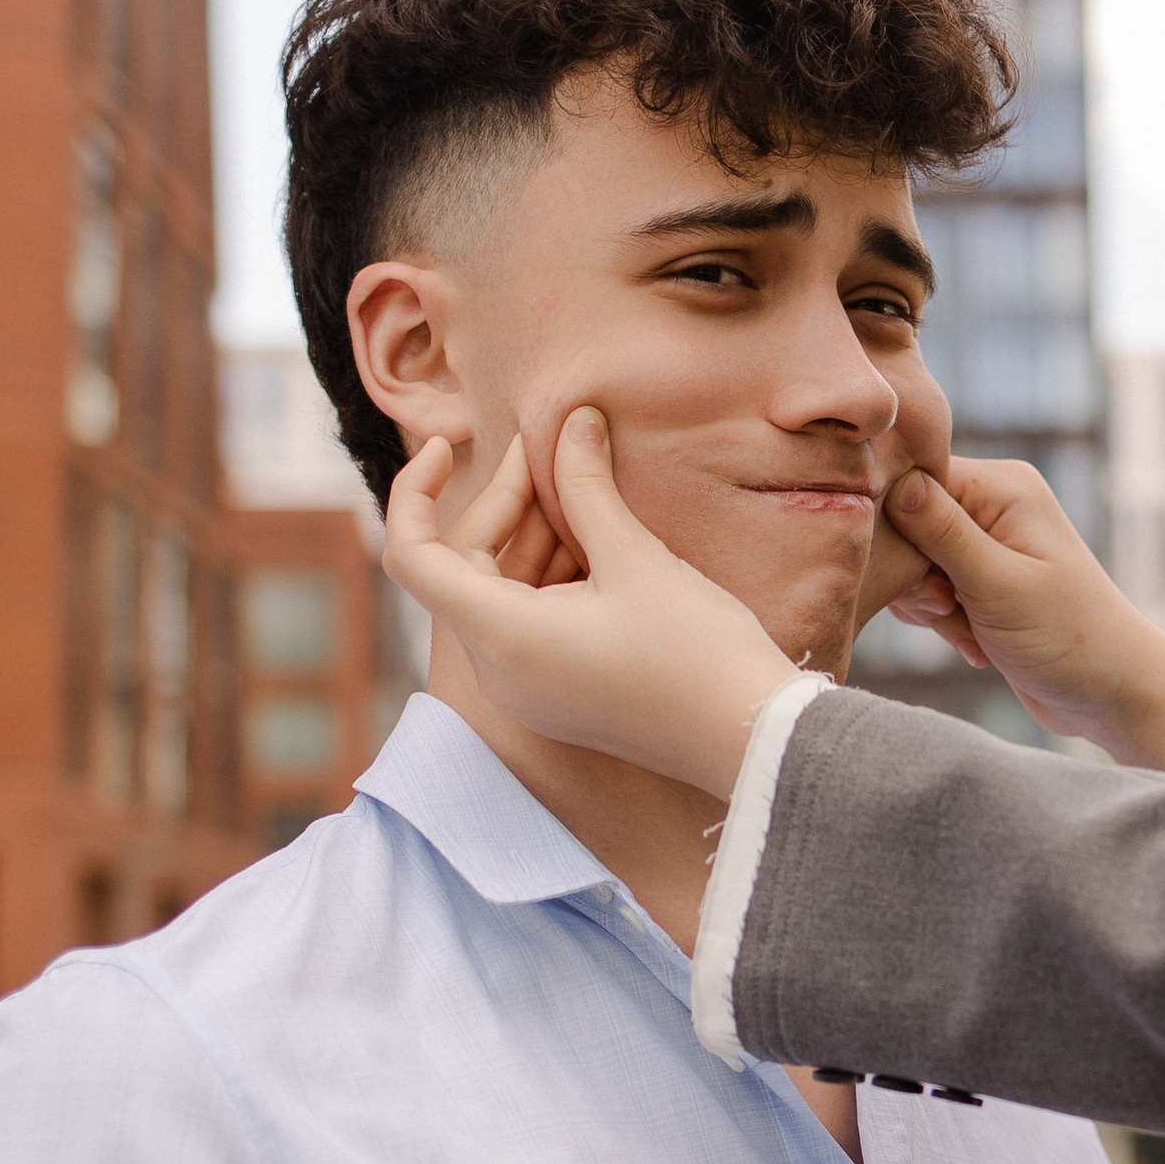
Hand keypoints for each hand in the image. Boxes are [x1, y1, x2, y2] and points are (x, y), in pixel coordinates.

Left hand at [383, 412, 801, 797]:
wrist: (751, 740)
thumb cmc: (697, 653)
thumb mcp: (636, 557)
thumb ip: (588, 486)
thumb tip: (573, 423)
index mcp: (502, 636)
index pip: (412, 556)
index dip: (413, 492)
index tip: (449, 446)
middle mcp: (499, 671)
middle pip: (461, 570)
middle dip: (502, 505)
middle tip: (553, 452)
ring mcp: (526, 690)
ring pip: (496, 596)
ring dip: (530, 539)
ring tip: (583, 491)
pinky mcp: (556, 697)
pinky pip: (524, 624)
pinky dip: (546, 577)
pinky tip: (595, 543)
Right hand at [881, 460, 1164, 767]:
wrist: (1108, 692)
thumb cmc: (1066, 636)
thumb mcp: (998, 584)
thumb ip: (942, 532)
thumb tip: (894, 482)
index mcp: (1002, 486)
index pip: (913, 478)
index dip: (897, 525)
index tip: (922, 577)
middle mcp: (993, 504)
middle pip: (906, 522)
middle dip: (915, 575)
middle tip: (948, 608)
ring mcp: (987, 544)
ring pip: (913, 563)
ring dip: (929, 605)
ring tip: (967, 629)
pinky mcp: (980, 581)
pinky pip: (930, 591)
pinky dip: (943, 622)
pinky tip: (977, 646)